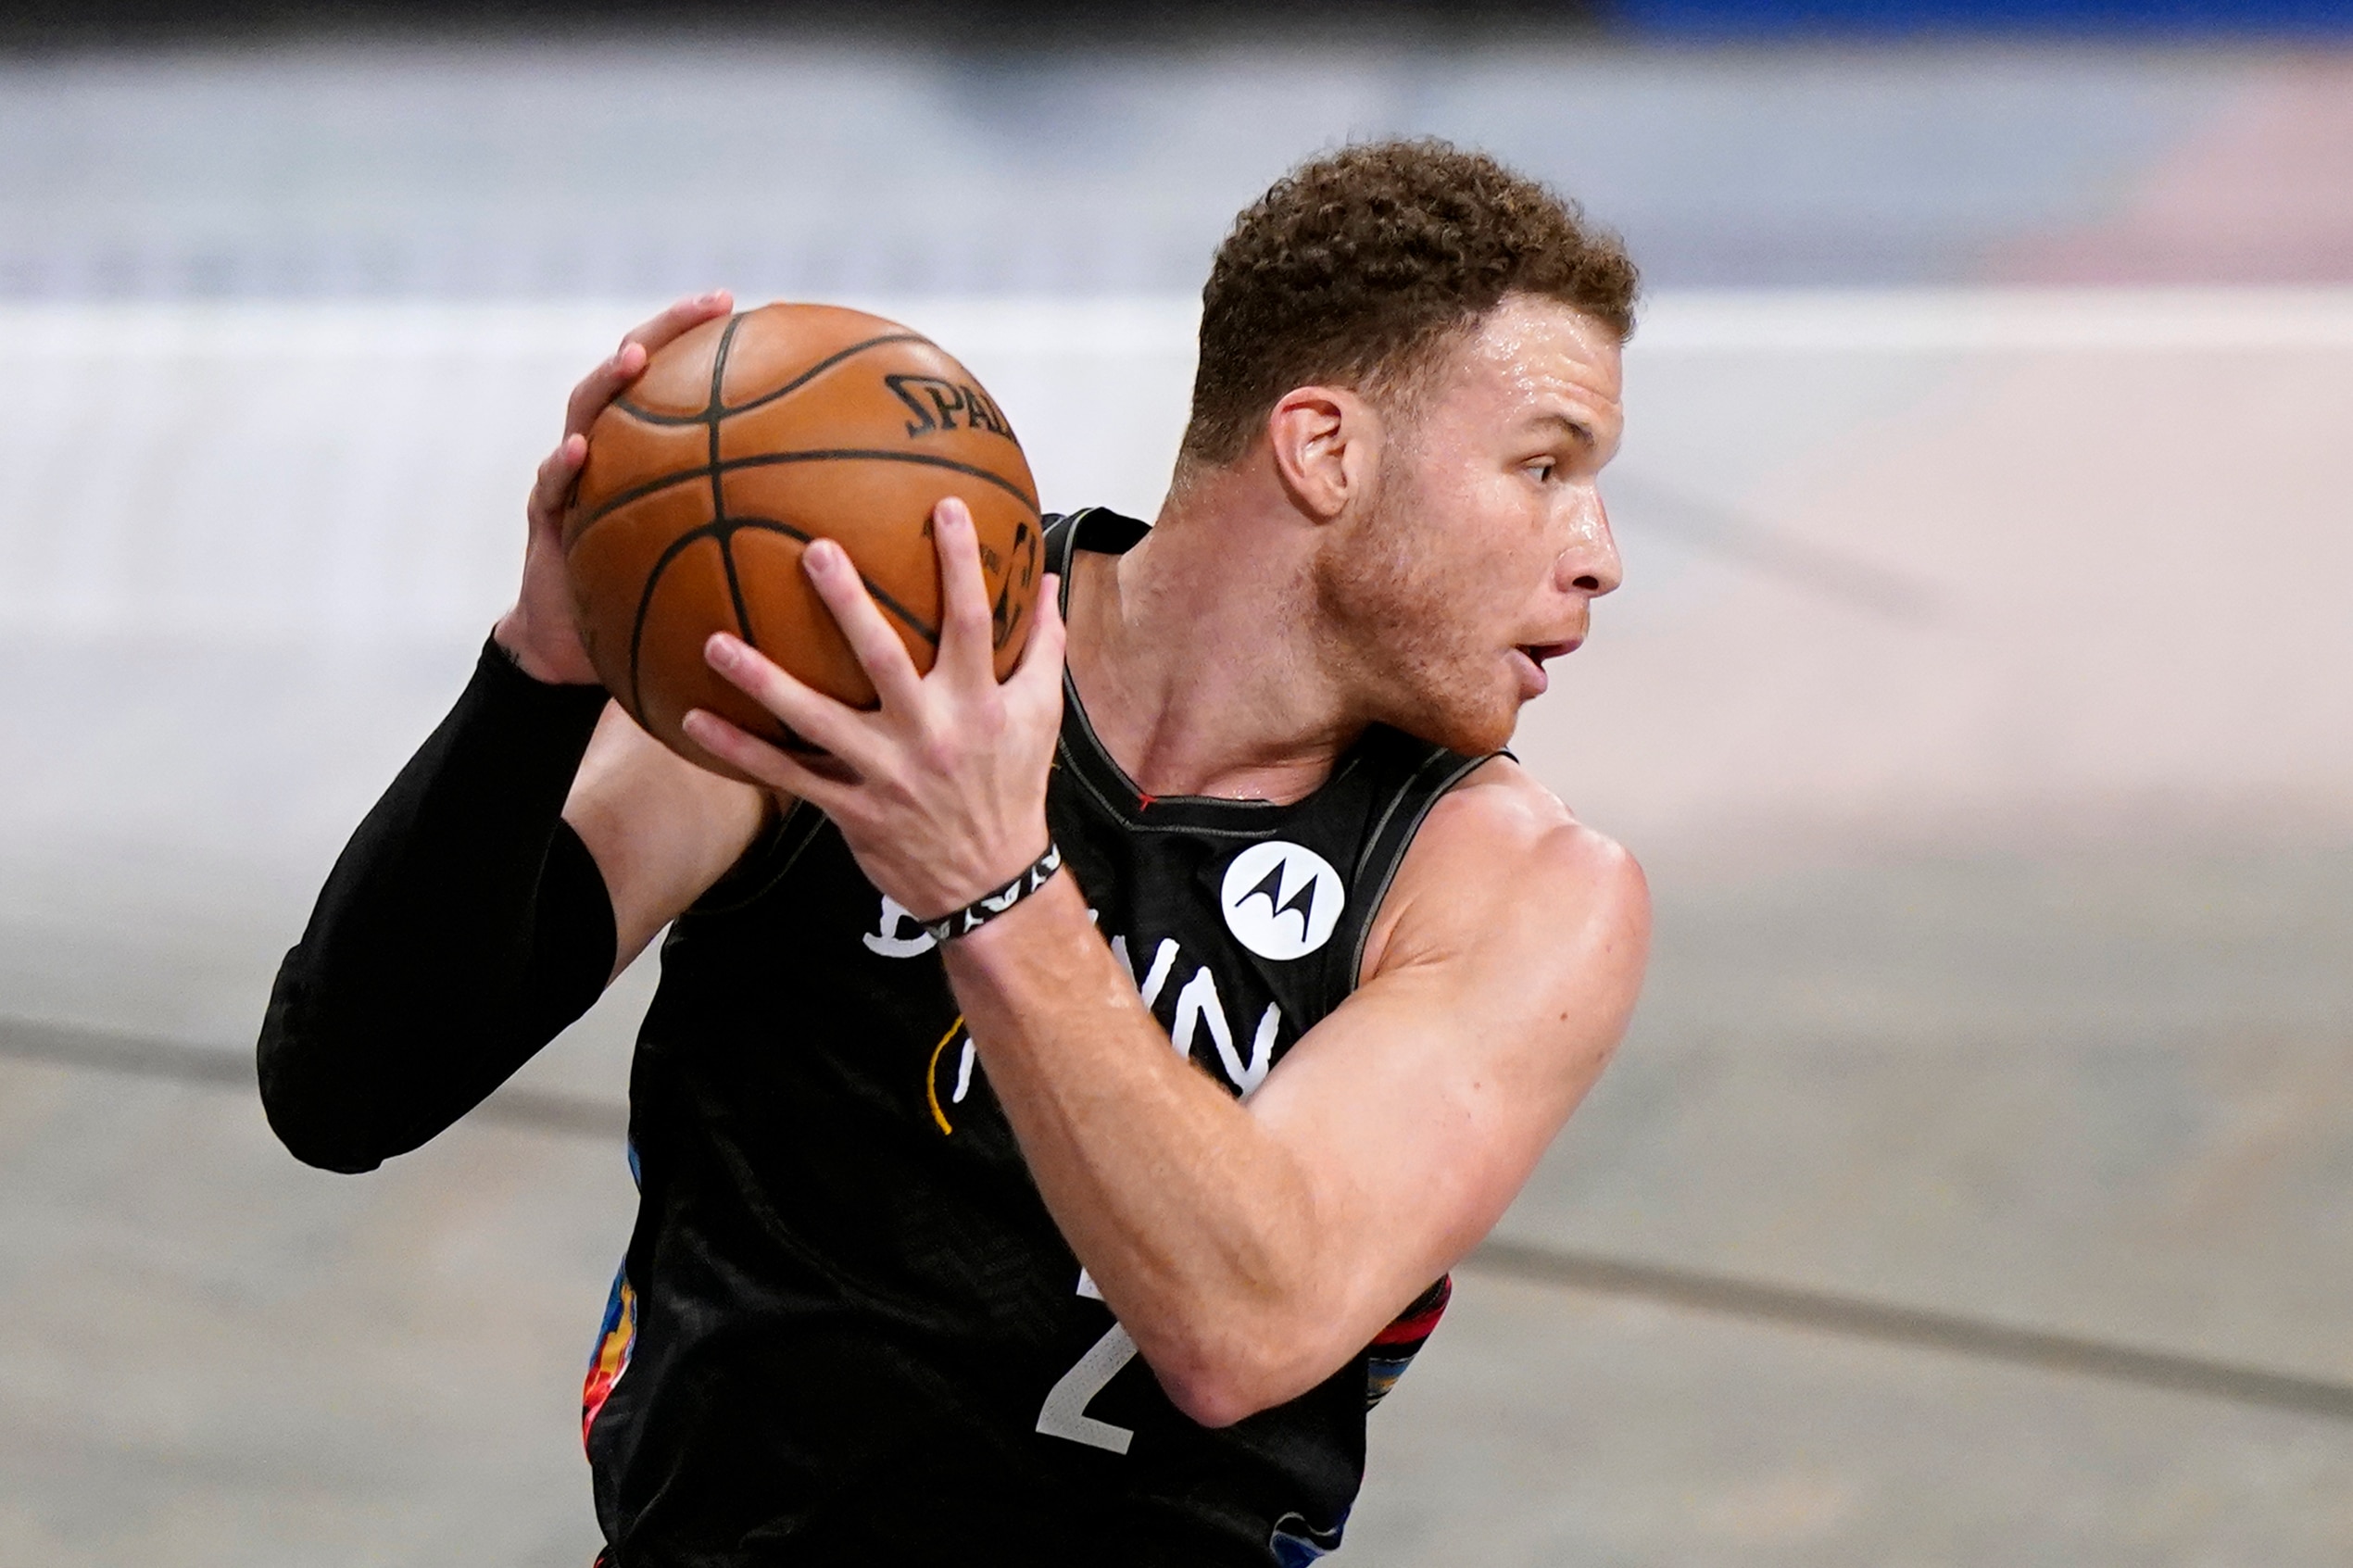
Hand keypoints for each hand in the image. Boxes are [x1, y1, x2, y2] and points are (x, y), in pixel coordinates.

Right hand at [493, 290, 734, 683]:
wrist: (575, 644)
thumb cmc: (652, 601)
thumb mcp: (710, 567)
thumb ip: (754, 538)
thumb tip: (841, 534)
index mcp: (647, 453)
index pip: (677, 381)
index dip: (705, 339)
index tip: (749, 308)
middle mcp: (609, 450)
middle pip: (632, 371)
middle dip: (667, 329)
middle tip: (711, 304)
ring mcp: (572, 477)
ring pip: (584, 411)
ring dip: (608, 380)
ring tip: (634, 358)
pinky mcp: (545, 516)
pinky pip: (550, 484)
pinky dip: (563, 464)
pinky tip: (579, 452)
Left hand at [681, 497, 1066, 921]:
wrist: (992, 883)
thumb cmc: (1014, 787)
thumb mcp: (1041, 716)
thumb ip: (1043, 646)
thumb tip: (1050, 582)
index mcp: (978, 703)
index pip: (972, 623)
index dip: (961, 565)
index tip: (947, 507)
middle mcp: (931, 733)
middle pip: (884, 660)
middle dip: (849, 605)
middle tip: (814, 550)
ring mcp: (886, 774)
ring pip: (817, 720)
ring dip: (764, 681)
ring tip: (716, 642)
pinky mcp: (852, 809)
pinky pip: (787, 777)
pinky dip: (739, 752)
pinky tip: (694, 721)